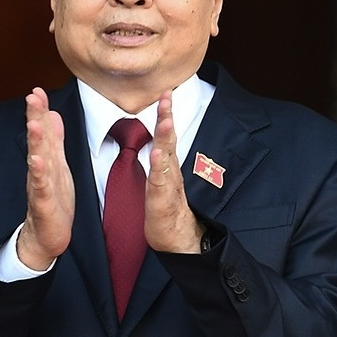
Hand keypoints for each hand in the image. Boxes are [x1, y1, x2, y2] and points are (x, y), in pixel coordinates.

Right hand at [17, 86, 73, 269]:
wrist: (47, 236)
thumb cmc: (54, 201)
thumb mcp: (58, 166)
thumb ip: (55, 141)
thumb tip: (53, 114)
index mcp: (47, 160)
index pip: (43, 131)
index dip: (40, 110)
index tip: (37, 89)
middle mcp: (40, 169)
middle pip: (38, 140)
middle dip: (35, 117)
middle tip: (32, 96)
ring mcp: (40, 185)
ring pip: (37, 160)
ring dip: (35, 142)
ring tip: (34, 123)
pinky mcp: (43, 203)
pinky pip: (40, 187)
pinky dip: (38, 173)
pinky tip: (36, 161)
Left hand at [145, 94, 203, 253]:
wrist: (180, 244)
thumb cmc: (169, 214)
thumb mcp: (161, 186)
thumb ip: (160, 166)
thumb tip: (157, 146)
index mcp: (168, 169)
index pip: (166, 137)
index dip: (166, 115)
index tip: (166, 92)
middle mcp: (171, 174)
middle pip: (169, 141)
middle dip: (167, 117)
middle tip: (167, 94)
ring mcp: (168, 188)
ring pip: (167, 159)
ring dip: (165, 138)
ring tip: (164, 119)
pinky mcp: (163, 204)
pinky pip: (161, 184)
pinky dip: (160, 168)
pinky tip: (156, 155)